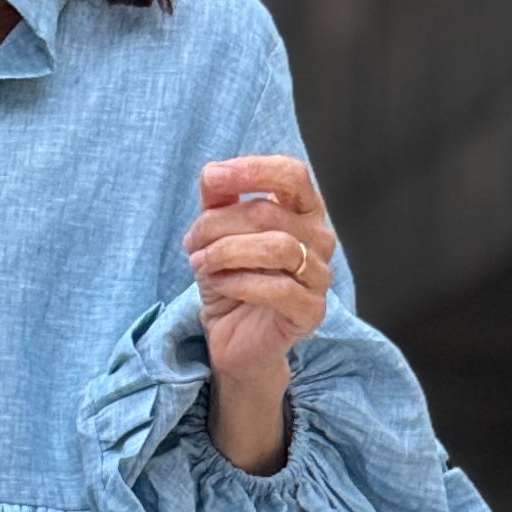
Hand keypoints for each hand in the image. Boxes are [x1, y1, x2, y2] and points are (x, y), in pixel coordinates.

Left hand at [185, 154, 335, 469]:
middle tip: (191, 243)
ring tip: (200, 264)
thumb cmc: (232, 281)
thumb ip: (218, 200)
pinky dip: (239, 282)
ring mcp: (320, 276)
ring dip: (228, 252)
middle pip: (271, 212)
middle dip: (220, 224)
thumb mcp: (216, 234)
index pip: (292, 174)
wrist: (233, 339)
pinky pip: (278, 288)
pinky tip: (220, 285)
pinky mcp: (311, 311)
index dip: (253, 171)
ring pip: (277, 247)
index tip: (213, 179)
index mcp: (302, 211)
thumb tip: (213, 173)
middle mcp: (319, 239)